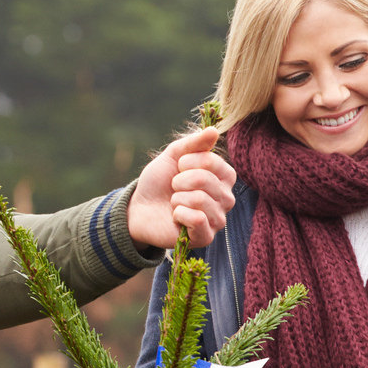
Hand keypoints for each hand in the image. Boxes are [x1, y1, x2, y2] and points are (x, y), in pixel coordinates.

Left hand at [126, 127, 237, 250]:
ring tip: (175, 203)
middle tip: (174, 188)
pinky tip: (176, 217)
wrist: (139, 209)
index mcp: (224, 177)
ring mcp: (218, 219)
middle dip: (179, 181)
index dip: (187, 162)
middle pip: (204, 180)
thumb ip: (193, 143)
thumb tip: (214, 130)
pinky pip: (197, 219)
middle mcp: (227, 198)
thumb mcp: (173, 156)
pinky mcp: (206, 237)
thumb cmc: (160, 182)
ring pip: (200, 199)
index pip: (212, 162)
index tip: (178, 168)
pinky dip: (178, 214)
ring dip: (177, 198)